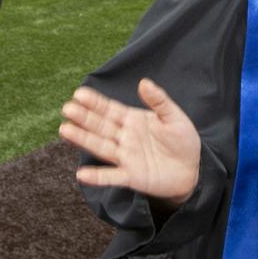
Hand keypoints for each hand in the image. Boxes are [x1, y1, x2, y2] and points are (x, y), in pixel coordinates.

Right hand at [59, 79, 200, 207]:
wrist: (192, 170)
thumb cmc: (182, 141)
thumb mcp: (174, 117)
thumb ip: (159, 100)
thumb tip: (144, 82)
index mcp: (133, 120)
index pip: (110, 109)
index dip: (95, 102)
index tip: (79, 93)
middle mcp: (124, 137)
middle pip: (100, 126)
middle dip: (84, 118)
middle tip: (67, 109)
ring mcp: (126, 157)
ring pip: (101, 147)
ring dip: (83, 140)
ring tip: (65, 131)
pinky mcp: (131, 177)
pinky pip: (112, 177)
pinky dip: (97, 177)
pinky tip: (81, 175)